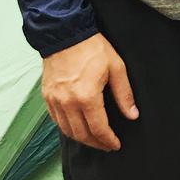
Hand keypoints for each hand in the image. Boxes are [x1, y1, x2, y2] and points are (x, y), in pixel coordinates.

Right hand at [41, 32, 137, 150]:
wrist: (66, 33)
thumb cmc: (93, 48)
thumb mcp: (116, 67)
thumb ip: (124, 94)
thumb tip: (133, 115)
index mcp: (86, 97)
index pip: (98, 129)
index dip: (108, 140)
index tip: (115, 145)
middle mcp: (68, 103)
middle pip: (81, 134)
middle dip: (95, 143)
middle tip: (107, 145)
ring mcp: (55, 101)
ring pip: (67, 131)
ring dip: (81, 139)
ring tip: (94, 139)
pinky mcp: (47, 97)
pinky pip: (56, 121)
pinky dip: (67, 128)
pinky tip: (77, 127)